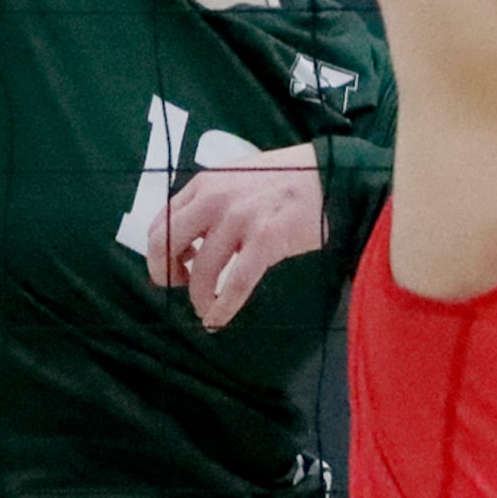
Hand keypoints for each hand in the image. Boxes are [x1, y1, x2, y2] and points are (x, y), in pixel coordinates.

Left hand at [144, 143, 324, 330]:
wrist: (335, 177)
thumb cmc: (290, 180)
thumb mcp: (239, 179)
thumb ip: (214, 202)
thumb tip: (193, 238)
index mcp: (204, 183)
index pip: (161, 220)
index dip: (161, 251)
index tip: (176, 266)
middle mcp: (214, 199)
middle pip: (166, 244)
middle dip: (166, 274)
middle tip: (181, 287)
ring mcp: (238, 219)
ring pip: (202, 271)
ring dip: (199, 298)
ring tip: (206, 309)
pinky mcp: (265, 241)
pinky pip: (235, 284)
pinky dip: (222, 308)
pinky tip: (218, 320)